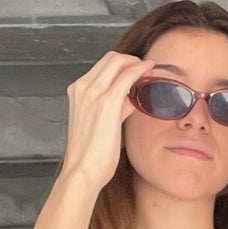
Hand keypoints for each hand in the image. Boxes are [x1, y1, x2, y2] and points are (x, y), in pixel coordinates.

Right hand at [60, 50, 153, 188]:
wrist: (82, 170)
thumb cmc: (90, 154)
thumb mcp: (99, 124)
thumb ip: (114, 107)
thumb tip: (130, 99)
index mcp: (77, 92)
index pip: (102, 65)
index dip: (122, 64)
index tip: (136, 71)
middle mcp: (82, 88)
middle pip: (110, 58)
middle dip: (131, 60)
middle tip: (146, 68)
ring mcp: (93, 93)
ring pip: (118, 61)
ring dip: (137, 63)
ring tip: (150, 71)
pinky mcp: (107, 102)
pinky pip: (128, 75)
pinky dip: (141, 69)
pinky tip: (150, 71)